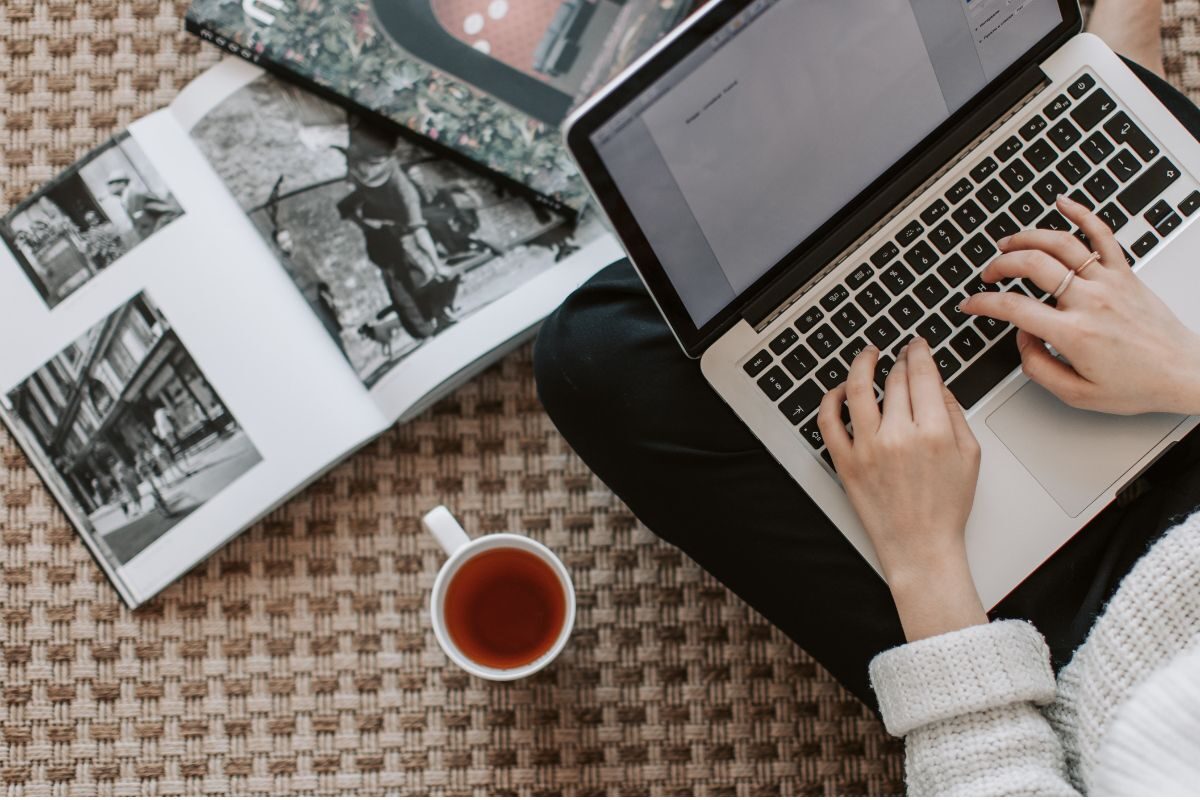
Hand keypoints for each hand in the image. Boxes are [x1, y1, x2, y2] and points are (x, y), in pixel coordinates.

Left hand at [818, 339, 986, 640]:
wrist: (920, 547)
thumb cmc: (946, 507)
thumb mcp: (969, 455)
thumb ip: (954, 413)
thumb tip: (937, 384)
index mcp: (933, 432)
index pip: (922, 374)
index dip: (919, 352)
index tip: (917, 345)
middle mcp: (898, 436)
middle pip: (894, 380)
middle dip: (899, 360)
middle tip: (900, 354)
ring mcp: (867, 448)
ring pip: (859, 390)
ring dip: (862, 365)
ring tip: (867, 355)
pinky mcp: (845, 462)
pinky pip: (828, 421)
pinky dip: (831, 399)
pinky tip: (841, 390)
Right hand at [962, 194, 1199, 414]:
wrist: (1183, 373)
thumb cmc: (1137, 384)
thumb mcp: (1077, 394)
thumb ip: (1038, 368)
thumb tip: (1023, 340)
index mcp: (1074, 333)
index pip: (1014, 308)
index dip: (983, 304)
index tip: (971, 304)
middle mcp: (1090, 301)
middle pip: (1032, 265)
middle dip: (1000, 266)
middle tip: (989, 275)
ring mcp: (1109, 282)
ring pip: (1061, 243)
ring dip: (1028, 238)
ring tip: (1009, 243)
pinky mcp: (1125, 273)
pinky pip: (1102, 234)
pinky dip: (1081, 213)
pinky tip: (1063, 203)